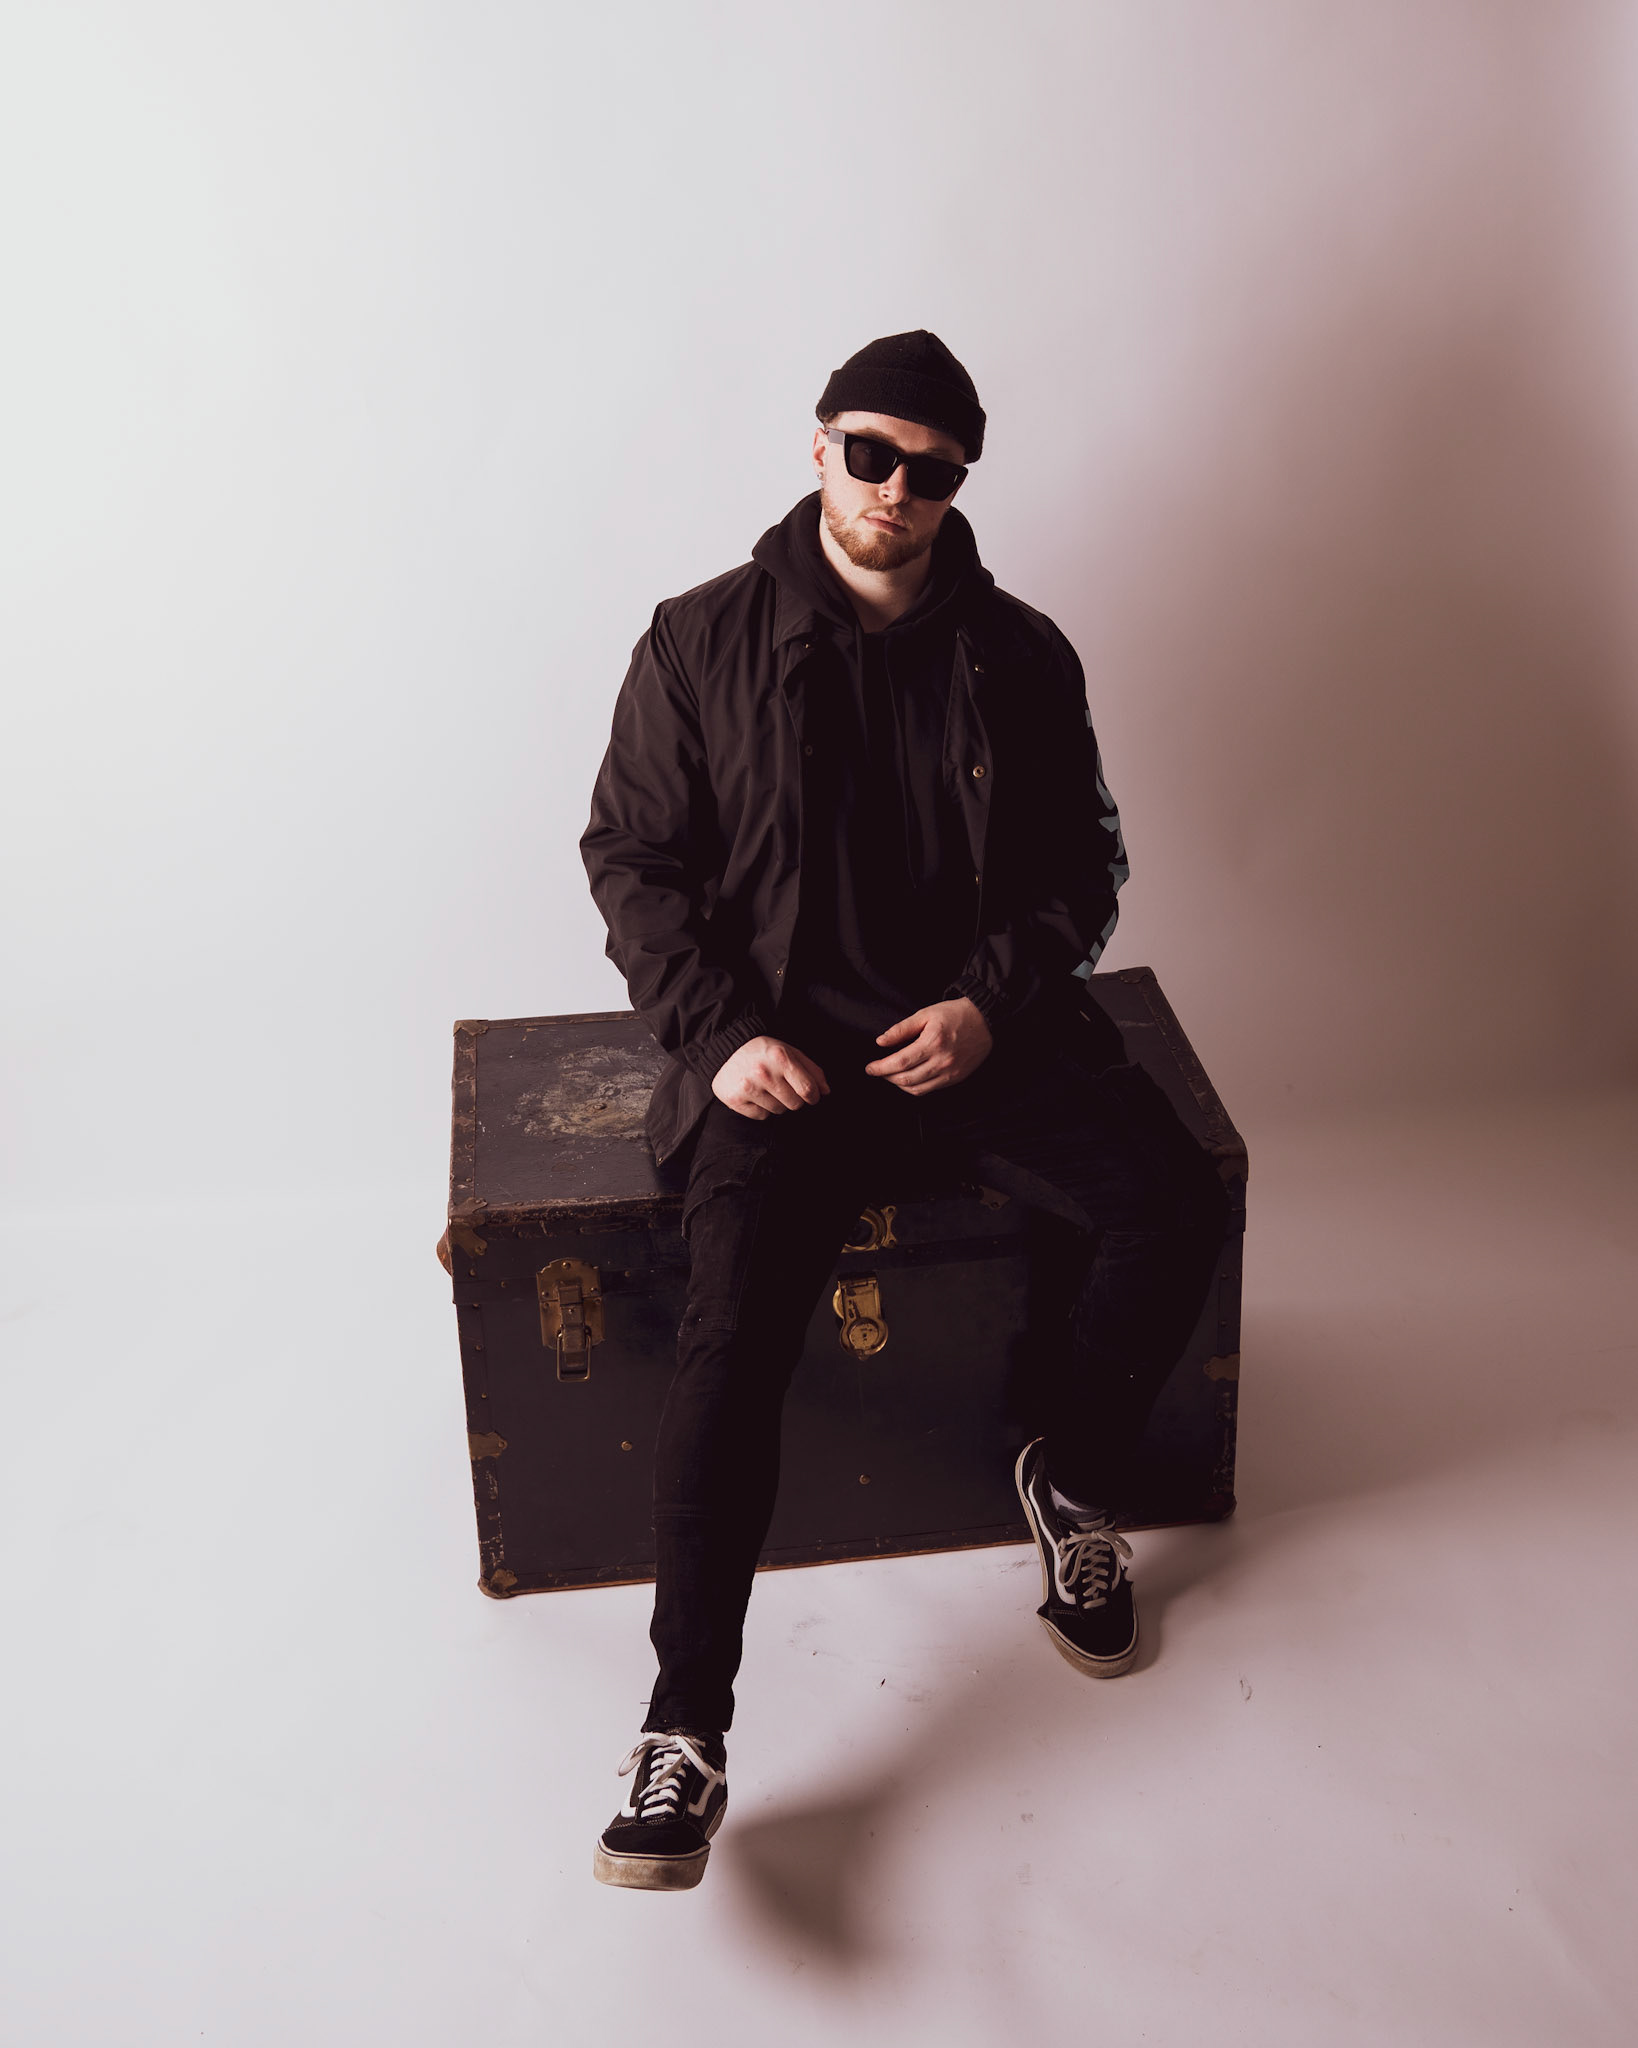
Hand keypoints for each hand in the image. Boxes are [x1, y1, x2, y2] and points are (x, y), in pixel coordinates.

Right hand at [711, 1036, 829, 1118]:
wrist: (726, 1050)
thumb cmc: (763, 1052)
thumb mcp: (790, 1052)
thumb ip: (812, 1070)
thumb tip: (825, 1091)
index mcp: (781, 1057)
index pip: (808, 1089)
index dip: (813, 1096)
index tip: (811, 1096)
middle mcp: (764, 1072)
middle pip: (795, 1104)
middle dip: (794, 1098)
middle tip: (783, 1087)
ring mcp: (748, 1087)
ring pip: (778, 1111)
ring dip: (777, 1103)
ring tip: (767, 1088)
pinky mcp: (735, 1099)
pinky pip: (761, 1115)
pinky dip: (761, 1108)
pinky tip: (755, 1094)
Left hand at [864, 997, 992, 1094]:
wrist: (985, 1020)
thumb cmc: (954, 1014)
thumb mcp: (926, 1014)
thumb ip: (902, 1029)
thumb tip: (881, 1042)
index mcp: (933, 1042)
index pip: (900, 1062)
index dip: (881, 1068)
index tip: (869, 1068)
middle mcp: (942, 1060)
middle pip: (906, 1079)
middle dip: (887, 1077)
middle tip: (877, 1071)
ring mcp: (950, 1072)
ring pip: (917, 1089)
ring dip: (899, 1085)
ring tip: (890, 1075)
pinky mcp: (956, 1078)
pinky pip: (930, 1090)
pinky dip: (915, 1088)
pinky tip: (908, 1079)